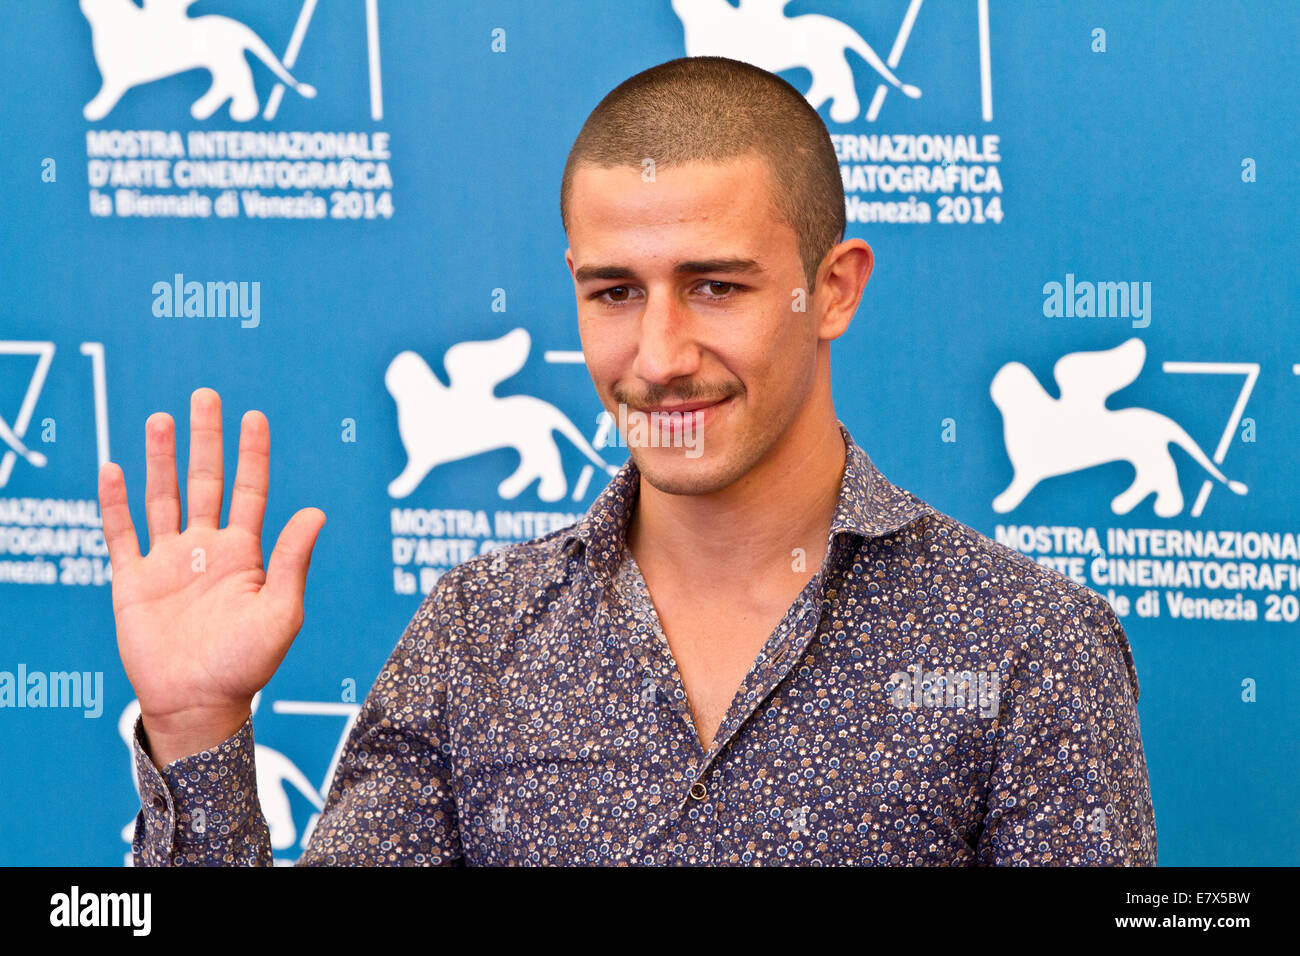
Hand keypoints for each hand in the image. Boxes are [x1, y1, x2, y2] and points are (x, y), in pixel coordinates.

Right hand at [98, 388, 325, 766]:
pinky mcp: (133, 580)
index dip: (251, 454)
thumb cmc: (247, 665)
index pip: (249, 491)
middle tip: (206, 395)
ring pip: (163, 497)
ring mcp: (167, 562)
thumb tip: (316, 510)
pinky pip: (120, 533)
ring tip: (160, 418)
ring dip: (160, 459)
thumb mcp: (281, 611)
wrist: (198, 705)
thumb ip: (293, 560)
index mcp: (245, 554)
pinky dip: (115, 502)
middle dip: (206, 440)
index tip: (254, 415)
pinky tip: (112, 468)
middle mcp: (206, 550)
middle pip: (205, 481)